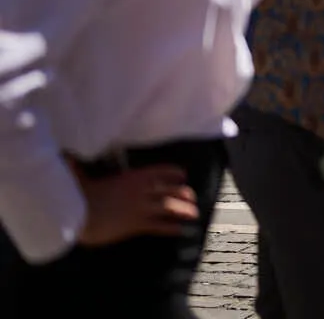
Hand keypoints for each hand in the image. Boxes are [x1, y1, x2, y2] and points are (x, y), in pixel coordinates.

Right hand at [76, 164, 198, 245]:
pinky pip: (159, 226)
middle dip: (184, 193)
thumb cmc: (78, 195)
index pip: (160, 171)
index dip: (174, 173)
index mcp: (132, 177)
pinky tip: (179, 230)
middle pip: (170, 190)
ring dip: (183, 210)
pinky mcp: (137, 225)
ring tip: (193, 214)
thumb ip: (80, 168)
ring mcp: (140, 208)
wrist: (77, 216)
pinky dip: (171, 228)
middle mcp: (141, 190)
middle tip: (192, 198)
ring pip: (169, 207)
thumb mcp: (83, 178)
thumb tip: (66, 157)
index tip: (183, 175)